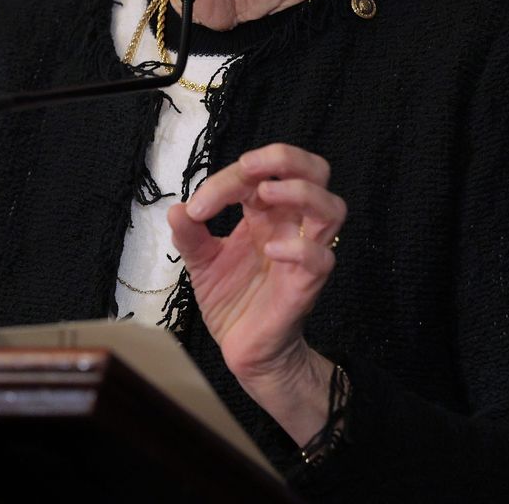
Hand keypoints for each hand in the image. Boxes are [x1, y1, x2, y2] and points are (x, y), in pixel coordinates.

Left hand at [167, 142, 345, 443]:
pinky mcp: (306, 285)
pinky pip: (322, 258)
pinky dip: (299, 247)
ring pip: (332, 207)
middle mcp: (289, 226)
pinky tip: (270, 251)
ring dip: (299, 192)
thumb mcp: (200, 262)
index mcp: (264, 214)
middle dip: (285, 158)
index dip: (228, 178)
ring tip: (263, 196)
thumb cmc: (233, 300)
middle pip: (315, 171)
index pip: (259, 174)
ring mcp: (303, 254)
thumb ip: (189, 235)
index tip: (198, 206)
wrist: (245, 350)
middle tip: (249, 168)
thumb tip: (176, 208)